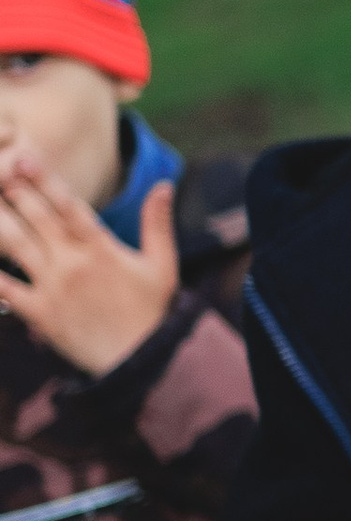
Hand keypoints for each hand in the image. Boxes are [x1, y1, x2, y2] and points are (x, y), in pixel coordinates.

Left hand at [0, 145, 176, 375]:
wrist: (139, 360)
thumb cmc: (150, 312)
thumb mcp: (162, 265)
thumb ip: (157, 223)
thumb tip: (164, 184)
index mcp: (101, 248)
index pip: (69, 206)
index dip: (45, 180)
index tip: (26, 160)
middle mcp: (73, 263)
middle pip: (37, 219)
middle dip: (15, 192)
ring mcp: (52, 287)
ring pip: (16, 246)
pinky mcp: (38, 312)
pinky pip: (5, 289)